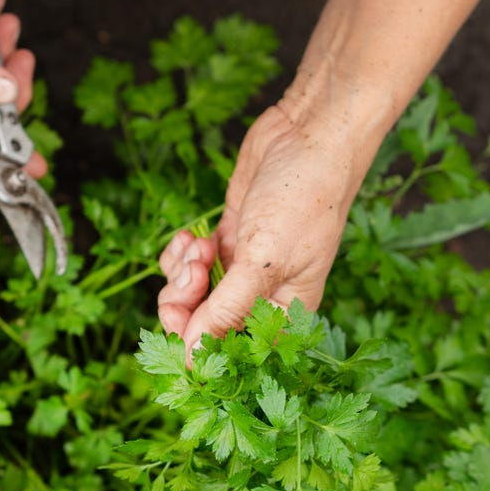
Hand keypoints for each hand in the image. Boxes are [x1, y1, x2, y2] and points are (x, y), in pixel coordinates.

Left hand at [158, 103, 366, 348]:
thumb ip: (227, 309)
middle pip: (202, 325)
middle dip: (185, 303)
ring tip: (199, 246)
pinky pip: (187, 265)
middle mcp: (260, 296)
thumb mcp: (265, 260)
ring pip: (189, 295)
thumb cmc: (303, 198)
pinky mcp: (225, 241)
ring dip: (183, 273)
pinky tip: (192, 236)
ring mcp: (239, 268)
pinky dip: (182, 254)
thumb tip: (193, 354)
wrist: (308, 136)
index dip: (199, 345)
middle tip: (192, 273)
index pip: (232, 350)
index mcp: (282, 312)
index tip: (182, 321)